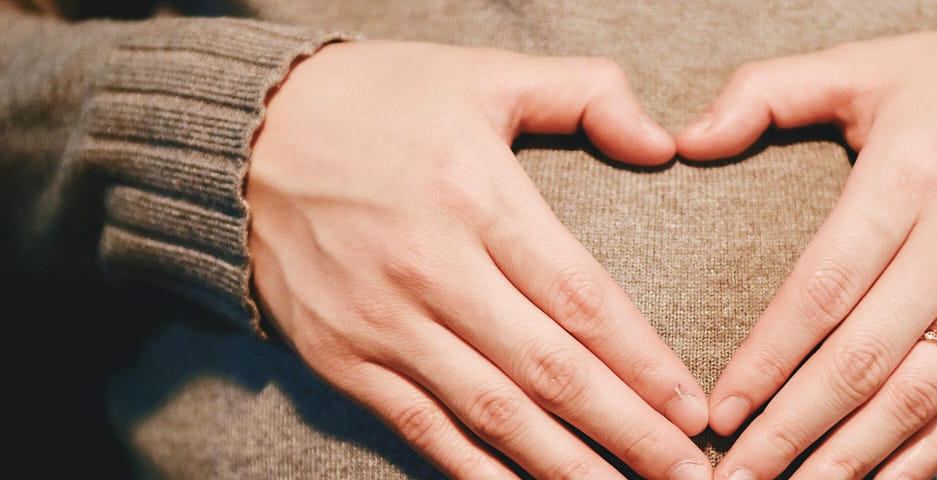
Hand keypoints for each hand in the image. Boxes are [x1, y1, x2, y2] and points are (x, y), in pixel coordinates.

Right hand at [248, 41, 711, 479]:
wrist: (242, 136)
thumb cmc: (378, 100)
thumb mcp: (483, 75)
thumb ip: (583, 95)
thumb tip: (664, 142)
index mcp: (476, 196)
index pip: (580, 299)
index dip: (644, 364)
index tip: (694, 408)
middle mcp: (431, 269)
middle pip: (550, 371)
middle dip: (629, 433)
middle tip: (689, 477)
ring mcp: (382, 322)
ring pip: (493, 414)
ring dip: (567, 467)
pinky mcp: (342, 358)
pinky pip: (422, 430)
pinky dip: (477, 473)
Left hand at [675, 24, 936, 478]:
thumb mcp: (870, 65)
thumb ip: (770, 93)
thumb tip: (687, 137)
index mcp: (909, 179)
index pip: (826, 287)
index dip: (769, 355)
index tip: (721, 407)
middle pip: (863, 360)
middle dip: (792, 428)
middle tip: (736, 474)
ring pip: (915, 398)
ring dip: (849, 459)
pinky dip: (920, 458)